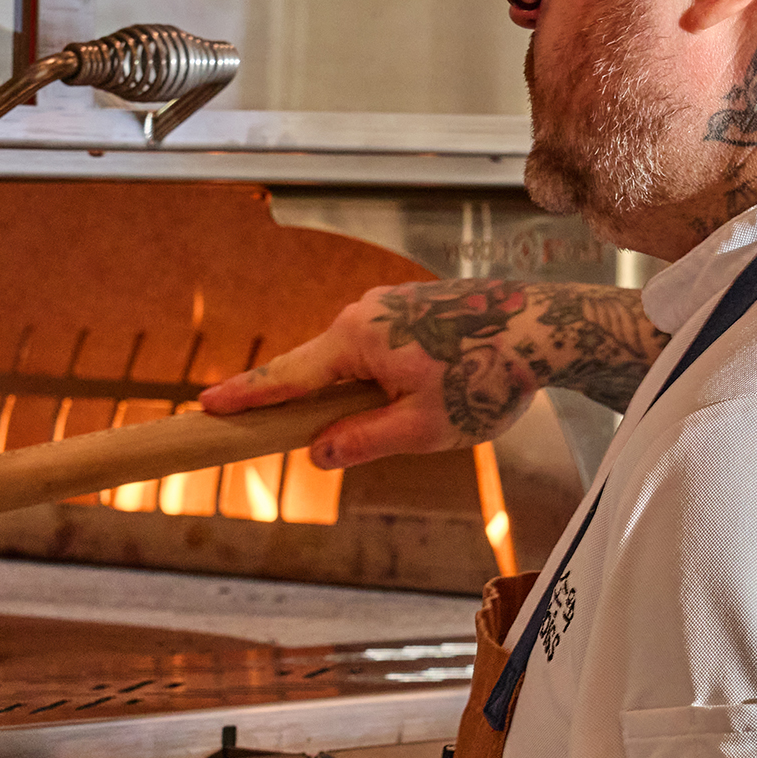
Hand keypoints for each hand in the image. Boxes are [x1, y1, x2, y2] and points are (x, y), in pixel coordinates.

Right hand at [199, 277, 662, 469]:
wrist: (550, 328)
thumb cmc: (490, 377)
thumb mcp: (421, 429)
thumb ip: (361, 441)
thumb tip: (316, 452)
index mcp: (357, 339)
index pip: (287, 377)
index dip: (246, 397)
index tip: (205, 404)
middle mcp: (364, 312)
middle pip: (314, 367)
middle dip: (301, 402)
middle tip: (279, 429)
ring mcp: (391, 305)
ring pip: (351, 360)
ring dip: (353, 393)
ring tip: (393, 420)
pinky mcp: (416, 307)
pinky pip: (379, 348)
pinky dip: (379, 376)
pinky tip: (415, 394)